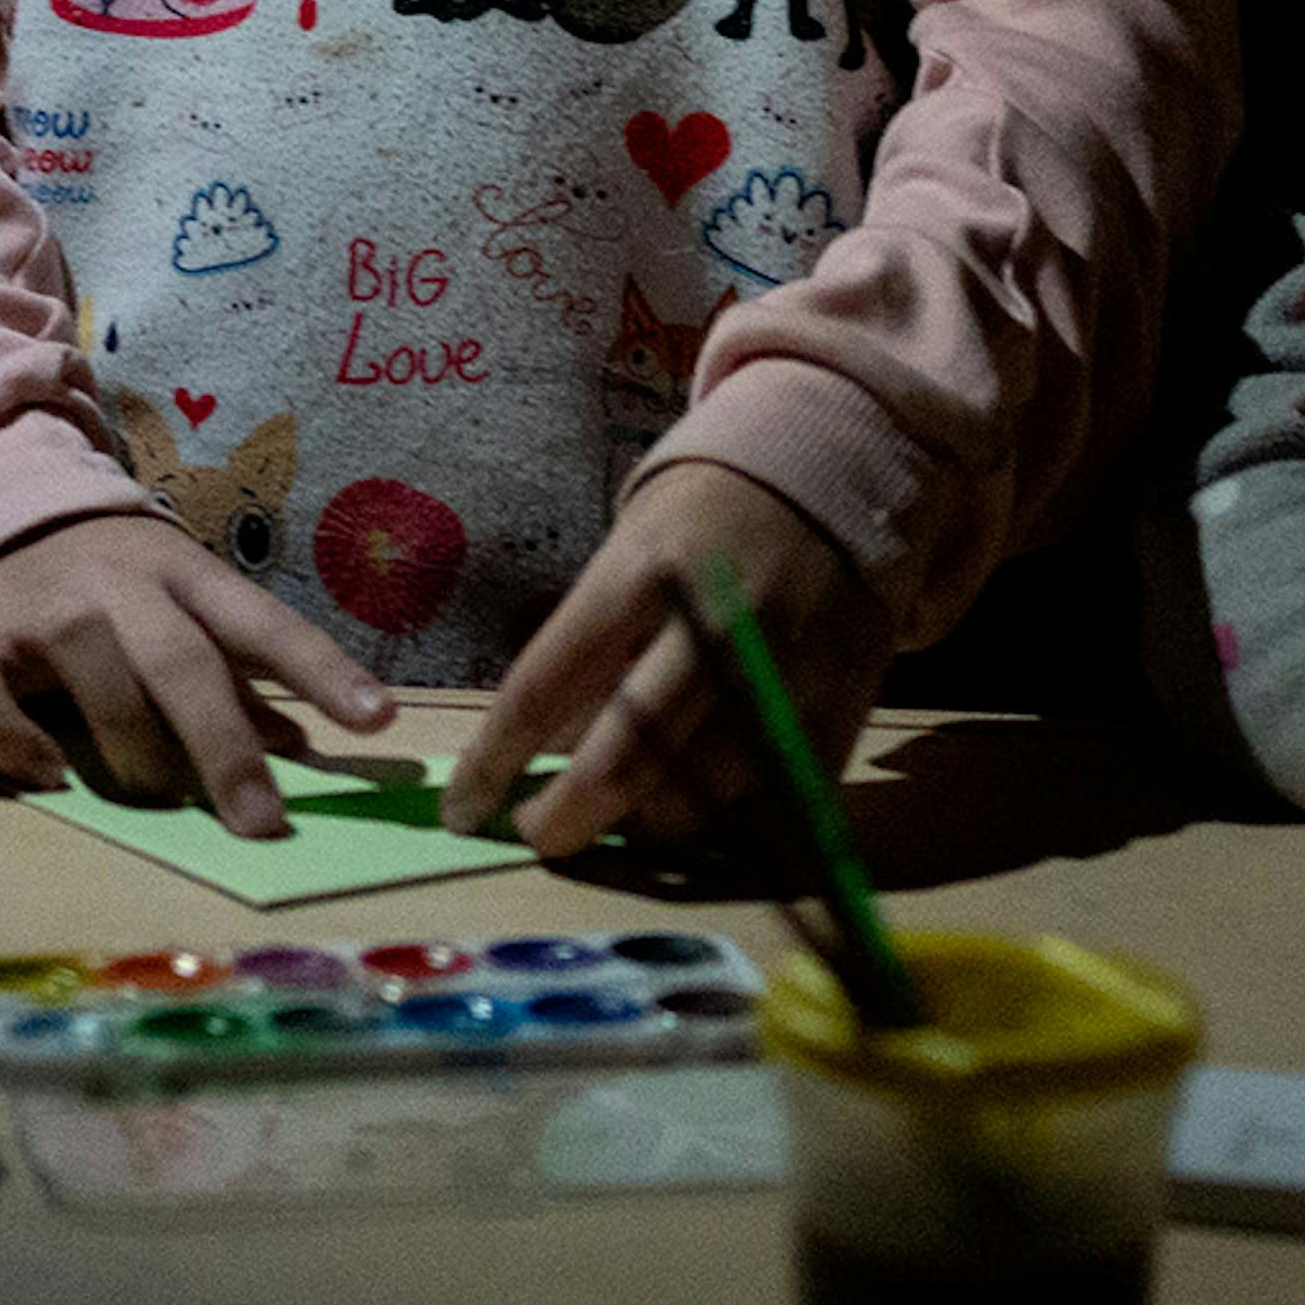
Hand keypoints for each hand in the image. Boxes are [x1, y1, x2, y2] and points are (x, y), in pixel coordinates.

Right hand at [0, 506, 397, 843]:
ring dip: (136, 750)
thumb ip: (236, 679)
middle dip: (226, 746)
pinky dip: (19, 743)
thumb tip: (301, 745)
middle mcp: (118, 583)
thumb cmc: (108, 587)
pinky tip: (53, 777)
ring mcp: (42, 608)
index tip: (377, 720)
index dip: (322, 671)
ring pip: (101, 678)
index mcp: (184, 573)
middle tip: (261, 822)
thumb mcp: (179, 610)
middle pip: (182, 662)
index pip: (265, 623)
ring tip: (161, 800)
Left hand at [442, 458, 886, 861]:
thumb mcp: (629, 553)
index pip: (543, 687)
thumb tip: (544, 750)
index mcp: (639, 573)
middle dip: (566, 819)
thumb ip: (594, 646)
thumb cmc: (701, 521)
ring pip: (701, 796)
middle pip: (624, 761)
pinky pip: (776, 801)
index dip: (493, 761)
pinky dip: (730, 821)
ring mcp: (783, 671)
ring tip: (623, 814)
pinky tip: (702, 806)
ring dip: (646, 823)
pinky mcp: (841, 704)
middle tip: (540, 834)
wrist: (834, 470)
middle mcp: (712, 626)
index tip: (463, 808)